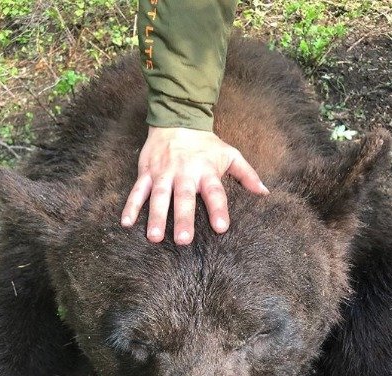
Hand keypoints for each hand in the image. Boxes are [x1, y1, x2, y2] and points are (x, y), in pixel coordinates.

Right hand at [121, 126, 267, 244]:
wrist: (176, 119)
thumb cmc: (206, 144)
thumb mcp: (230, 154)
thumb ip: (247, 174)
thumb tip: (265, 193)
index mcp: (206, 171)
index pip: (214, 192)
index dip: (218, 209)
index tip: (220, 228)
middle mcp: (184, 173)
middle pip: (184, 198)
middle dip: (183, 218)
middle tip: (184, 240)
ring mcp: (162, 174)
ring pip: (159, 197)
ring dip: (156, 216)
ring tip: (154, 237)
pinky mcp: (146, 173)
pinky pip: (137, 191)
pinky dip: (131, 206)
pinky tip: (126, 223)